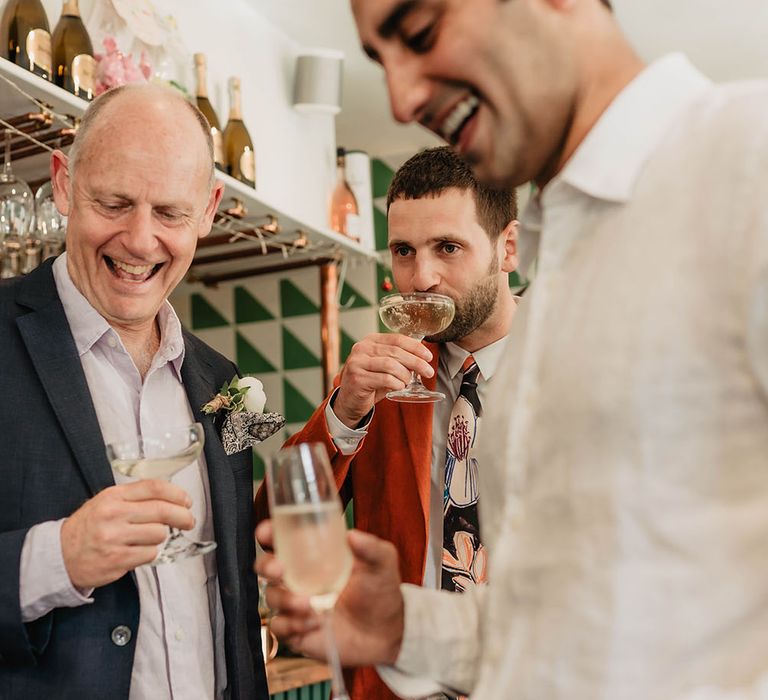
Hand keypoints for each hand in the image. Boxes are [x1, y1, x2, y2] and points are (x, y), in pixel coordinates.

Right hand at [61, 479, 194, 588]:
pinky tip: (138, 550)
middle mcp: (113, 514)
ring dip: (160, 536)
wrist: (60, 555)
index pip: (153, 487)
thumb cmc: (89, 526)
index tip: (186, 500)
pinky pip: (150, 553)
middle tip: (189, 520)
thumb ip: (135, 497)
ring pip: (158, 534)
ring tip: (146, 537)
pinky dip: (150, 552)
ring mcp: (114, 538)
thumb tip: (172, 497)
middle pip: (161, 511)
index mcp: (113, 496)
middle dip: (182, 516)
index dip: (176, 493)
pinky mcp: (117, 560)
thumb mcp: (106, 502)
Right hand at [255, 520, 403, 666]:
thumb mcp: (382, 563)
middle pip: (266, 566)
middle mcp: (300, 577)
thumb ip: (371, 547)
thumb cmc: (381, 592)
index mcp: (315, 555)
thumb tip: (352, 535)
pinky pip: (279, 626)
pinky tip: (314, 624)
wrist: (386, 633)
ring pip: (271, 597)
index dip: (268, 532)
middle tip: (280, 569)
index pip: (284, 539)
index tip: (266, 531)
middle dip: (266, 565)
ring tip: (309, 605)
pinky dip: (292, 624)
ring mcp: (296, 604)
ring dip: (285, 599)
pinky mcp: (296, 631)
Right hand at [334, 333, 433, 426]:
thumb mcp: (383, 366)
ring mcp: (357, 363)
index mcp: (370, 341)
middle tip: (428, 371)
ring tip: (408, 382)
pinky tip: (398, 387)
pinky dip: (397, 384)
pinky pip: (385, 379)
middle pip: (396, 352)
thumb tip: (422, 358)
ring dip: (405, 375)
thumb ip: (398, 359)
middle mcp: (361, 348)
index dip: (415, 347)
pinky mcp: (357, 378)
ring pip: (391, 365)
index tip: (428, 356)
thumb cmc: (370, 382)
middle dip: (416, 362)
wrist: (349, 401)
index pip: (397, 339)